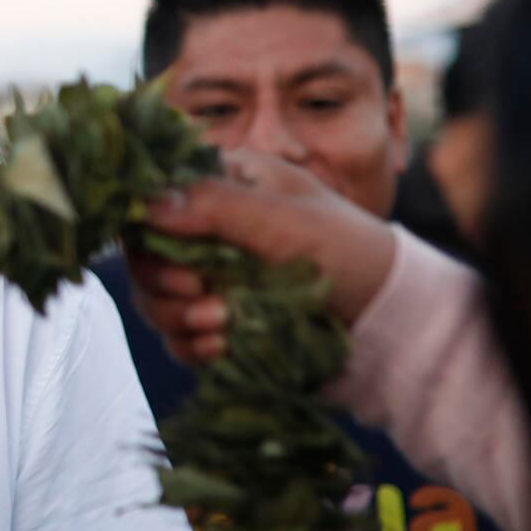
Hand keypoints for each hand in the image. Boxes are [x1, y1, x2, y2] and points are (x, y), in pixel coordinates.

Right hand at [125, 150, 398, 362]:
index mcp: (225, 183)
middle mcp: (210, 226)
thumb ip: (215, 206)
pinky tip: (219, 347)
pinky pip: (177, 334)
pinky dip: (190, 344)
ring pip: (155, 299)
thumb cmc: (345, 251)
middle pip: (145, 256)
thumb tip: (146, 203)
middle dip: (165, 285)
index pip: (153, 200)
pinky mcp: (217, 317)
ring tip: (220, 327)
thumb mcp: (283, 221)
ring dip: (177, 318)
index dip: (147, 233)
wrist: (386, 316)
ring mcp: (212, 274)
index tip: (175, 260)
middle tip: (202, 297)